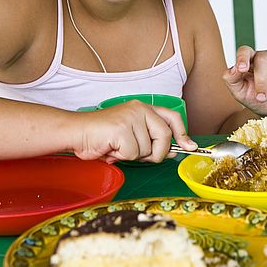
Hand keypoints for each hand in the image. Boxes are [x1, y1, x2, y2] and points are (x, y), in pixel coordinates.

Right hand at [73, 100, 196, 163]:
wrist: (76, 132)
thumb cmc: (102, 136)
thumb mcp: (131, 134)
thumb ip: (151, 139)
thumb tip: (173, 150)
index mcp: (143, 109)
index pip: (172, 118)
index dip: (183, 134)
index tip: (189, 146)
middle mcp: (140, 109)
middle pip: (164, 137)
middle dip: (155, 153)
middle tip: (136, 154)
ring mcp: (131, 117)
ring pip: (147, 149)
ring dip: (132, 156)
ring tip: (117, 147)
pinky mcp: (122, 128)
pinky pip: (132, 153)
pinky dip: (121, 157)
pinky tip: (111, 149)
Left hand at [222, 43, 266, 119]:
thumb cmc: (257, 101)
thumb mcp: (240, 94)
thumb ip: (231, 80)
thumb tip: (232, 68)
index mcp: (250, 61)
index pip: (244, 51)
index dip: (242, 58)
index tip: (242, 69)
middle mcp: (265, 57)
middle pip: (262, 58)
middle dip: (261, 79)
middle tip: (261, 98)